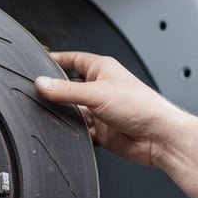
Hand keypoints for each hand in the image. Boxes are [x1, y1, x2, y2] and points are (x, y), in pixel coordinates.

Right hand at [37, 51, 187, 167]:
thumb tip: (42, 84)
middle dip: (56, 93)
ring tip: (55, 117)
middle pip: (69, 88)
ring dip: (66, 116)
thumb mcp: (97, 94)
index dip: (57, 60)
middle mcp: (101, 89)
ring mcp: (100, 111)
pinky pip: (81, 132)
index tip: (38, 62)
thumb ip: (66, 91)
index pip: (73, 60)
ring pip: (73, 112)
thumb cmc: (142, 107)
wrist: (159, 137)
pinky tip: (71, 134)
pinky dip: (75, 134)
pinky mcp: (101, 131)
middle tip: (38, 95)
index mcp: (102, 70)